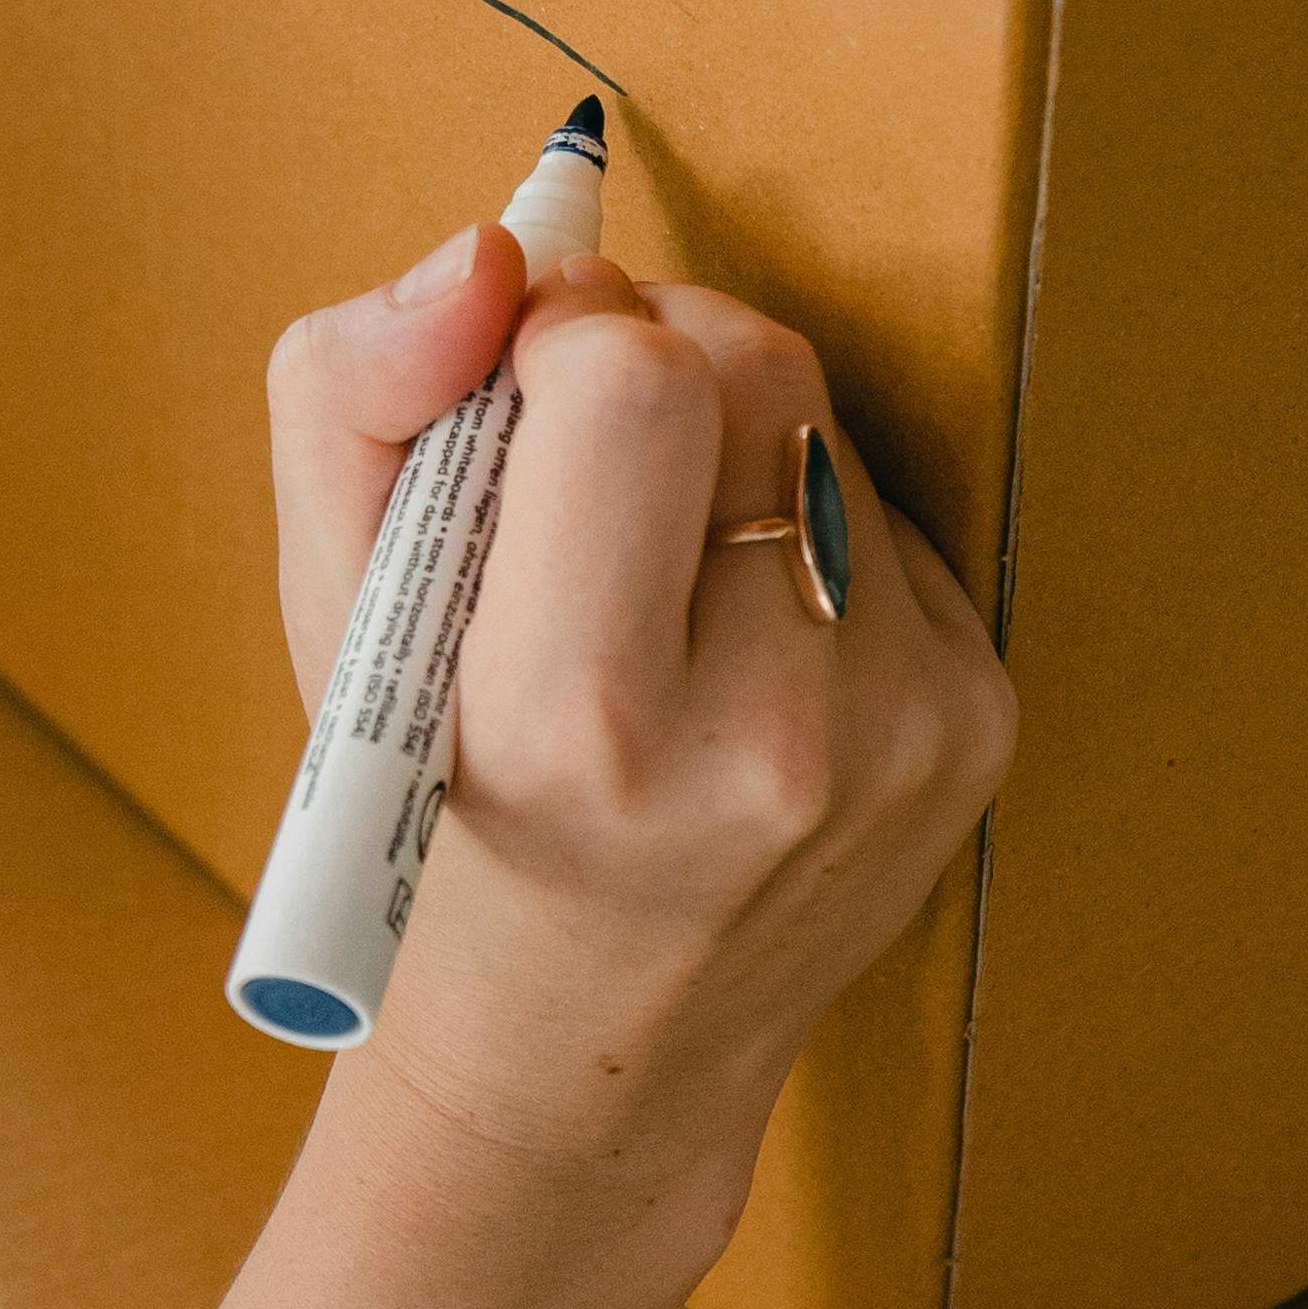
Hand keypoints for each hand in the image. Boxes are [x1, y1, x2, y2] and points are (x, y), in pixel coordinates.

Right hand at [265, 238, 1015, 1220]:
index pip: (631, 380)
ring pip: (827, 418)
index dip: (561, 341)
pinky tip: (737, 639)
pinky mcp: (977, 722)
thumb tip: (492, 254)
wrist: (586, 1054)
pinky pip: (889, 509)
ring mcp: (903, 735)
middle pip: (751, 361)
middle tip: (578, 479)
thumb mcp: (330, 614)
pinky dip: (801, 531)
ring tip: (653, 582)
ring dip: (730, 444)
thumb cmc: (433, 816)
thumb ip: (357, 395)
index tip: (514, 405)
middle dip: (651, 365)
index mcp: (581, 727)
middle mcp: (771, 740)